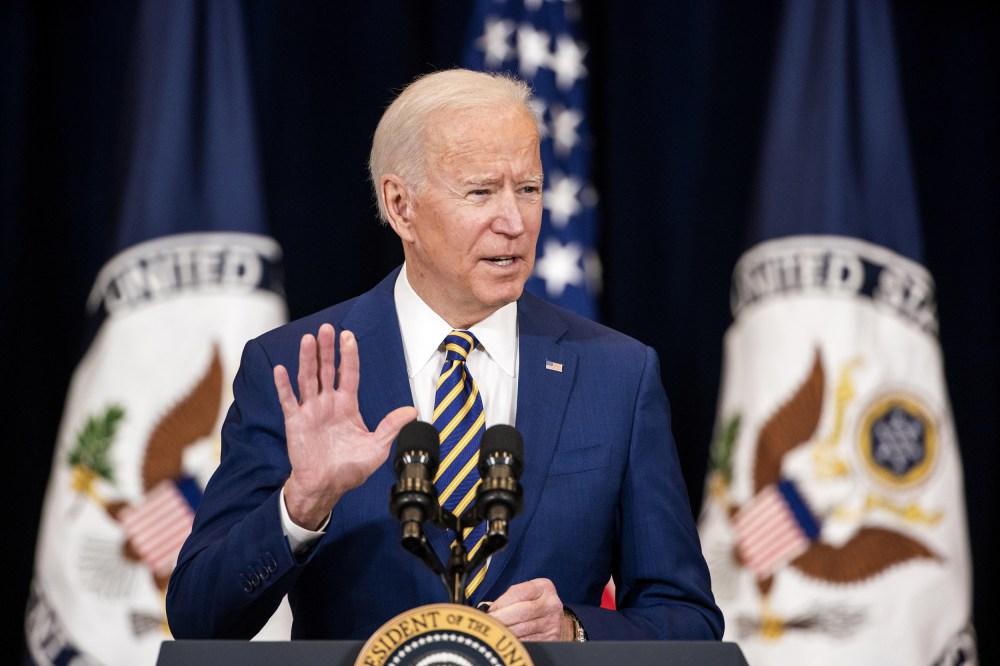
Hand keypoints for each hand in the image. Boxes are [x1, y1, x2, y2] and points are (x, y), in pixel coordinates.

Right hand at [274, 323, 416, 528]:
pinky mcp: (295, 422)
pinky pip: (288, 400)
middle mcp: (328, 403)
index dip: (349, 355)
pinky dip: (283, 386)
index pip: (349, 373)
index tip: (349, 336)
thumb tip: (412, 411)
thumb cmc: (349, 468)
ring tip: (308, 340)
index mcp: (347, 405)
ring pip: (308, 379)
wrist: (326, 486)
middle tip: (327, 329)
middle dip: (327, 349)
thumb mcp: (377, 447)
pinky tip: (280, 370)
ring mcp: (310, 410)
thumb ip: (391, 427)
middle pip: (327, 370)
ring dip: (307, 359)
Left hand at [486, 578, 574, 640]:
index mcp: (544, 587)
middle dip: (500, 618)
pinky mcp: (550, 638)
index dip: (500, 603)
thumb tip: (485, 608)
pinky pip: (528, 640)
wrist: (558, 622)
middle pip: (520, 611)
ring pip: (523, 628)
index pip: (518, 592)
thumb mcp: (528, 594)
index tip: (489, 611)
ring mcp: (552, 622)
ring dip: (505, 631)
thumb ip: (510, 598)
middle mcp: (550, 603)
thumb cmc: (536, 606)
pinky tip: (508, 639)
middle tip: (488, 623)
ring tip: (495, 631)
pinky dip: (515, 640)